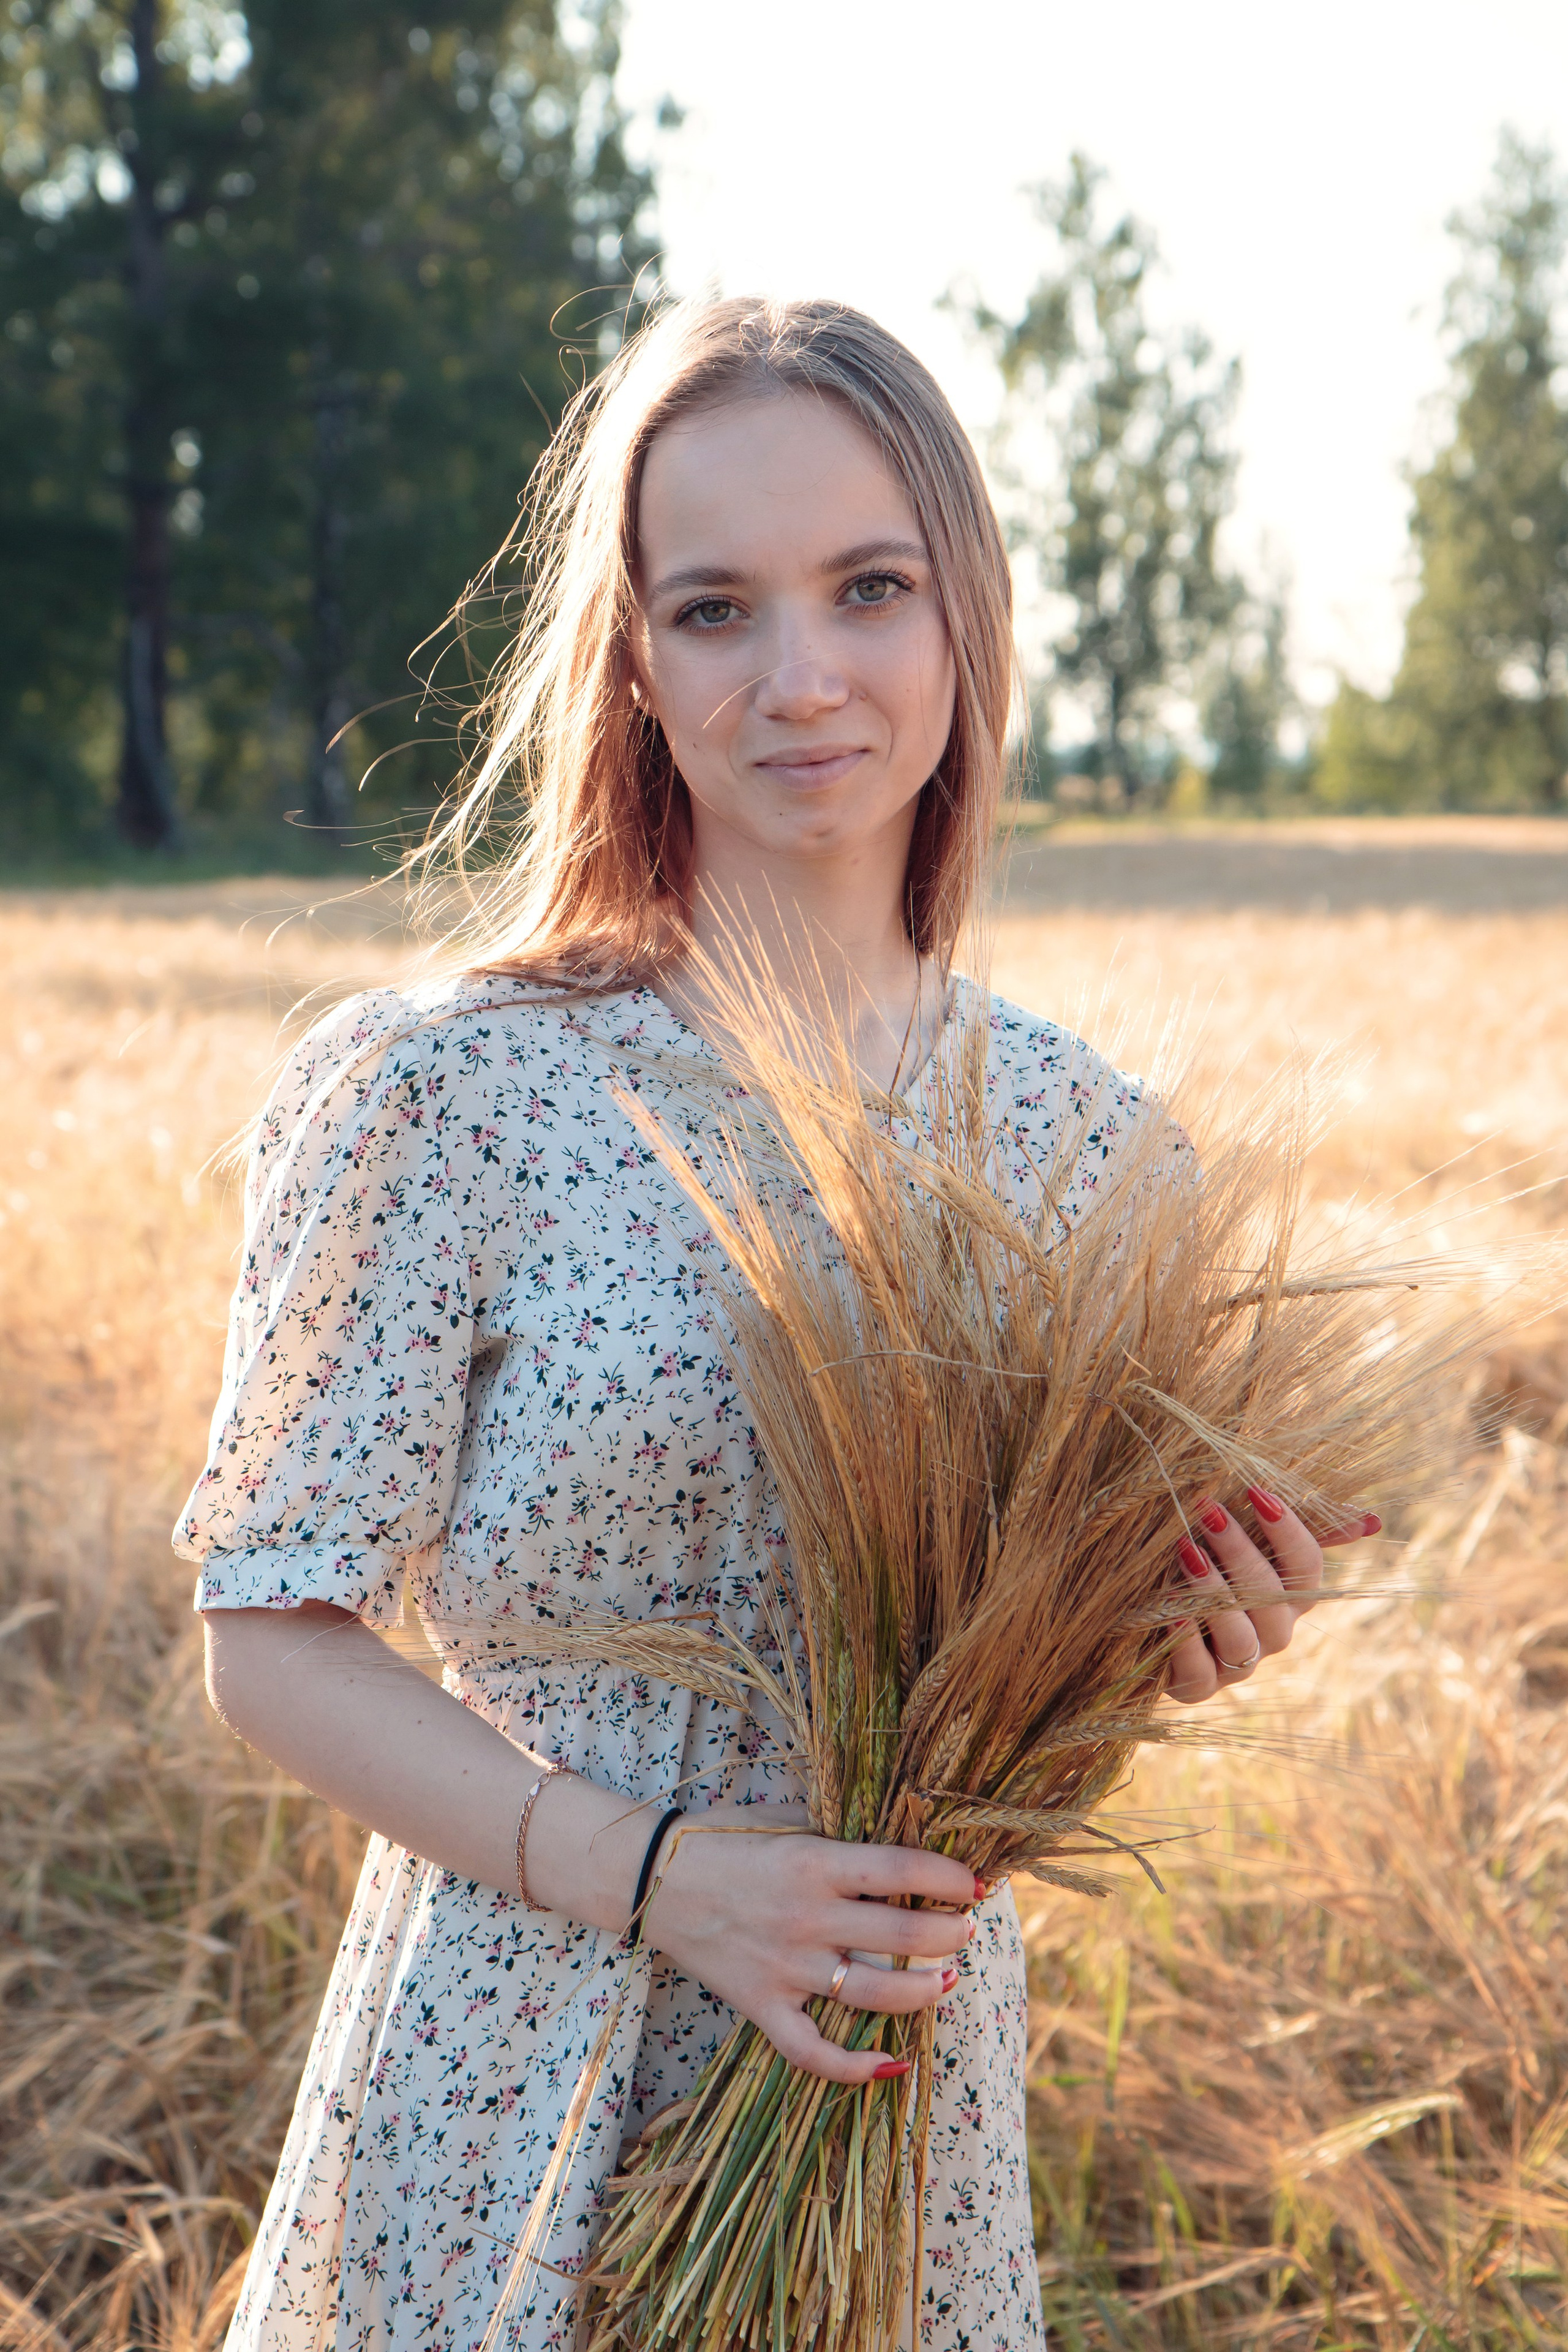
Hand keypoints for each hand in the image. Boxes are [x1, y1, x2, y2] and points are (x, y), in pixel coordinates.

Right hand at [642, 1802, 976, 2083]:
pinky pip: (810, 2050)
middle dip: (947, 1934)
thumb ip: (833, 1827)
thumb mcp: (781, 1816)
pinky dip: (852, 2067)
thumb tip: (892, 1831)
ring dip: (922, 1991)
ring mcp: (783, 1967)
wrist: (651, 1877)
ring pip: (872, 1992)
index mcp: (812, 1861)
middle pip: (898, 1933)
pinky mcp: (759, 2005)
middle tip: (966, 1931)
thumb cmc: (721, 1838)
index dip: (947, 1876)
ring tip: (946, 1980)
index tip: (975, 1883)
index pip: (899, 1868)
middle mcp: (803, 1916)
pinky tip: (889, 2064)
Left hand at [1165, 1487, 1380, 1705]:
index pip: (1308, 1567)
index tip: (1256, 1491)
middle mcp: (1271, 1634)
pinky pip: (1200, 1673)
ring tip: (1185, 1553)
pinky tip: (1170, 1613)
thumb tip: (1371, 1520)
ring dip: (1213, 1593)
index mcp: (1290, 1597)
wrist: (1150, 1616)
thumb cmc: (1208, 1565)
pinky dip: (1185, 1643)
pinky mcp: (1197, 1687)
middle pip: (1271, 1599)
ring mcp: (1236, 1665)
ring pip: (1240, 1639)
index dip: (1288, 1531)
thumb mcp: (1248, 1541)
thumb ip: (1304, 1528)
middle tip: (1208, 1512)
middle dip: (1240, 1551)